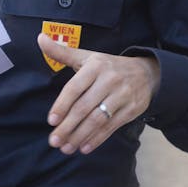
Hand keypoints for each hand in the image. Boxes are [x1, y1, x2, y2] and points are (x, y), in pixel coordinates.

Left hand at [38, 34, 160, 154]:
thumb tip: (40, 38)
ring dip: (80, 136)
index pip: (75, 88)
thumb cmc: (108, 66)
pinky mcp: (132, 109)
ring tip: (66, 147)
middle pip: (85, 107)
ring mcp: (123, 96)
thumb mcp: (87, 56)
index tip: (51, 120)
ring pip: (98, 119)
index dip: (62, 105)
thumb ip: (62, 51)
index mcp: (95, 66)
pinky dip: (97, 139)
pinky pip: (112, 127)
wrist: (147, 73)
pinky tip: (84, 147)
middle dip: (68, 126)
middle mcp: (110, 80)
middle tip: (54, 141)